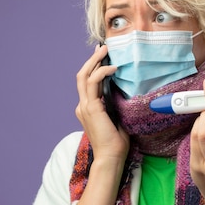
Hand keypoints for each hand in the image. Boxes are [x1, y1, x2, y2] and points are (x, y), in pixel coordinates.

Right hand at [75, 44, 129, 161]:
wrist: (111, 157)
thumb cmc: (116, 142)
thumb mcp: (116, 118)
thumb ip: (114, 104)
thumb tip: (121, 89)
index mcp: (87, 109)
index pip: (88, 83)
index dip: (94, 68)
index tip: (104, 58)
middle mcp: (82, 106)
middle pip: (82, 76)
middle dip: (92, 60)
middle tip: (103, 48)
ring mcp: (85, 106)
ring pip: (85, 76)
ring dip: (95, 61)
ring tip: (105, 51)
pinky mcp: (91, 108)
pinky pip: (94, 83)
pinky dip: (102, 73)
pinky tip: (113, 68)